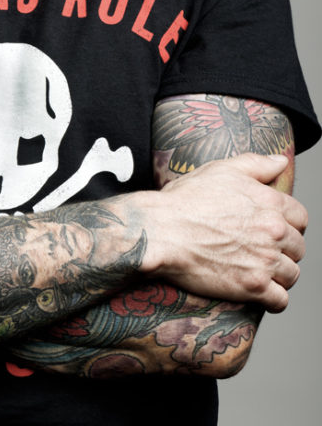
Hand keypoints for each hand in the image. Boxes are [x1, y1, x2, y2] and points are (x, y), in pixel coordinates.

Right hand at [137, 153, 306, 311]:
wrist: (162, 230)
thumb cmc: (186, 200)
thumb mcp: (221, 170)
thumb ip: (256, 164)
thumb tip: (280, 162)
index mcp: (269, 202)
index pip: (301, 218)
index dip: (289, 224)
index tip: (275, 230)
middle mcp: (273, 231)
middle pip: (298, 248)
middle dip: (285, 250)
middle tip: (262, 251)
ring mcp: (265, 260)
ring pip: (292, 274)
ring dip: (280, 275)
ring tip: (259, 271)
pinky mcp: (254, 287)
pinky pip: (281, 300)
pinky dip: (273, 298)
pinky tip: (260, 291)